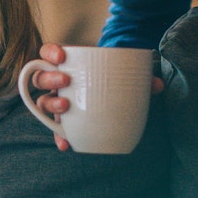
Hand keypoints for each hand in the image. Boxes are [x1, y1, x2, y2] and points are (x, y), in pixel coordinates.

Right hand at [29, 43, 163, 151]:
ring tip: (66, 107)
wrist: (112, 93)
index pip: (48, 53)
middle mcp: (58, 83)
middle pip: (40, 77)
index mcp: (67, 64)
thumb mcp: (125, 74)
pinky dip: (60, 137)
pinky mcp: (64, 121)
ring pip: (42, 102)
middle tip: (66, 81)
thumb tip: (157, 85)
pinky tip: (66, 144)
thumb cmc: (113, 78)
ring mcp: (59, 101)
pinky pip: (56, 129)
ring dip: (51, 104)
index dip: (50, 52)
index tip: (62, 56)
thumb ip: (139, 77)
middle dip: (50, 78)